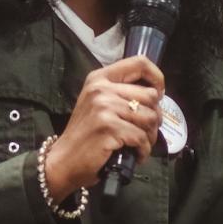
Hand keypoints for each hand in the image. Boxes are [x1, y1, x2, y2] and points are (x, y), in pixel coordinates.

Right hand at [43, 56, 163, 200]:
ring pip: (150, 117)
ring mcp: (104, 107)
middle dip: (154, 117)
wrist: (63, 160)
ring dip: (150, 136)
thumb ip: (120, 93)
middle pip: (150, 95)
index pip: (139, 63)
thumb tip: (156, 95)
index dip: (157, 77)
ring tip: (139, 144)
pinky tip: (135, 154)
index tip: (158, 94)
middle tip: (145, 130)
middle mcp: (101, 88)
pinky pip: (142, 137)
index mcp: (99, 78)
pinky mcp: (109, 127)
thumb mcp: (97, 104)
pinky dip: (143, 150)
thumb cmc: (85, 135)